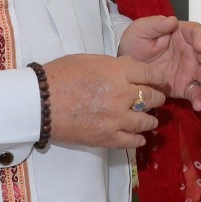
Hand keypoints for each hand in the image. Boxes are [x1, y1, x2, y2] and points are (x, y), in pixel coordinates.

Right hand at [42, 54, 166, 148]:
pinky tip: (139, 137)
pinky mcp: (107, 138)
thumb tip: (129, 67)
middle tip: (156, 99)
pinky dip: (138, 139)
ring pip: (146, 121)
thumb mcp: (90, 60)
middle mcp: (122, 95)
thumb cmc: (61, 75)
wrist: (39, 102)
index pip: (151, 74)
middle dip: (157, 97)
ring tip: (150, 120)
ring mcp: (116, 119)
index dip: (159, 78)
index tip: (161, 81)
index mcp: (118, 72)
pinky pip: (132, 141)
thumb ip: (114, 65)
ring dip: (151, 120)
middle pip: (152, 98)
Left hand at [119, 16, 200, 109]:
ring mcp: (190, 70)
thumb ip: (156, 24)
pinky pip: (196, 92)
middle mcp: (191, 51)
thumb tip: (173, 20)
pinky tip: (198, 105)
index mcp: (182, 34)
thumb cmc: (134, 44)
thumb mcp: (140, 30)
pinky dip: (199, 99)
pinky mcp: (185, 87)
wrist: (125, 70)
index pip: (197, 32)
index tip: (199, 45)